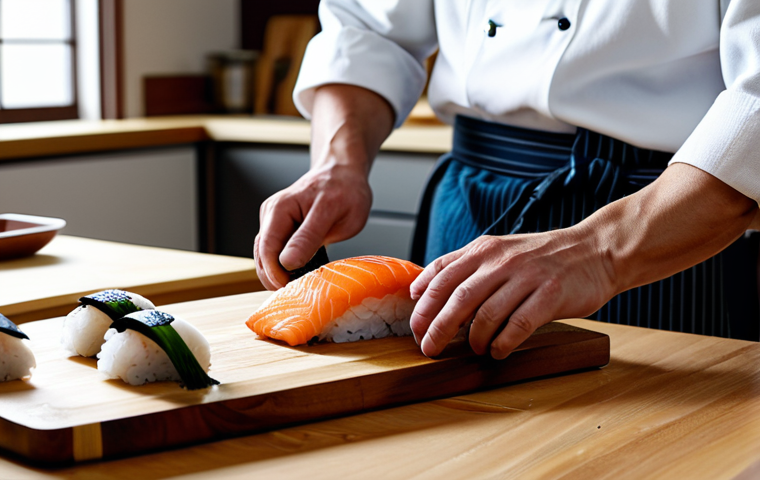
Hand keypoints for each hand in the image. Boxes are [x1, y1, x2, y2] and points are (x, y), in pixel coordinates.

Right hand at [254, 164, 371, 289]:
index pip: (267, 248)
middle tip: (295, 293)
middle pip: (262, 254)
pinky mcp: (281, 227)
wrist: (344, 173)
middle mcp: (272, 214)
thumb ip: (309, 237)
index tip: (290, 289)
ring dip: (277, 274)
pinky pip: (276, 251)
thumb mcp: (332, 213)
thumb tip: (286, 262)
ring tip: (296, 287)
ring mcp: (275, 221)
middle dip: (273, 277)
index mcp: (281, 208)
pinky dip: (284, 266)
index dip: (275, 273)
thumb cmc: (344, 189)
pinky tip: (297, 276)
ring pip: (266, 255)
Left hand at [409, 226, 615, 358]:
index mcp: (484, 249)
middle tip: (429, 348)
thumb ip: (464, 267)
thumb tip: (422, 291)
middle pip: (457, 298)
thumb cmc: (543, 257)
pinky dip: (502, 343)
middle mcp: (501, 261)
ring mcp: (526, 277)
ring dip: (473, 339)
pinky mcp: (550, 295)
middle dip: (437, 327)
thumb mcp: (500, 251)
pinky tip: (497, 351)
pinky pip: (517, 326)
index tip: (415, 326)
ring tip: (473, 349)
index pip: (441, 275)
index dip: (423, 303)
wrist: (596, 250)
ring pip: (485, 314)